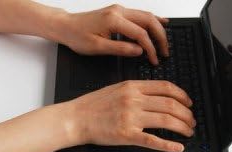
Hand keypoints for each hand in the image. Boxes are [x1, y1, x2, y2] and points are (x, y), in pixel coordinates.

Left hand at [53, 4, 168, 63]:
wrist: (66, 26)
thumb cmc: (77, 37)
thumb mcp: (98, 48)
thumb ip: (120, 49)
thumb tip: (139, 51)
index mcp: (114, 20)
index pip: (140, 34)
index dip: (150, 49)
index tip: (155, 60)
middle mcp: (118, 11)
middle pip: (149, 21)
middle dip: (160, 38)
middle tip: (165, 53)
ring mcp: (119, 10)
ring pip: (147, 16)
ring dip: (158, 30)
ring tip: (165, 44)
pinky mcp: (119, 12)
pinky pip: (141, 14)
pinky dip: (153, 20)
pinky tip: (163, 23)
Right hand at [66, 80, 195, 151]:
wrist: (76, 118)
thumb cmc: (94, 105)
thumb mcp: (117, 89)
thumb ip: (137, 91)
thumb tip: (157, 96)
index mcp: (133, 87)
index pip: (166, 88)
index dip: (183, 96)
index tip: (189, 103)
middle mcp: (134, 100)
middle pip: (170, 104)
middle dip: (186, 114)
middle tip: (191, 121)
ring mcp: (131, 117)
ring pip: (166, 120)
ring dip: (182, 127)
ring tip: (188, 132)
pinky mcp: (127, 135)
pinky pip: (153, 140)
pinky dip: (168, 145)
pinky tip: (178, 147)